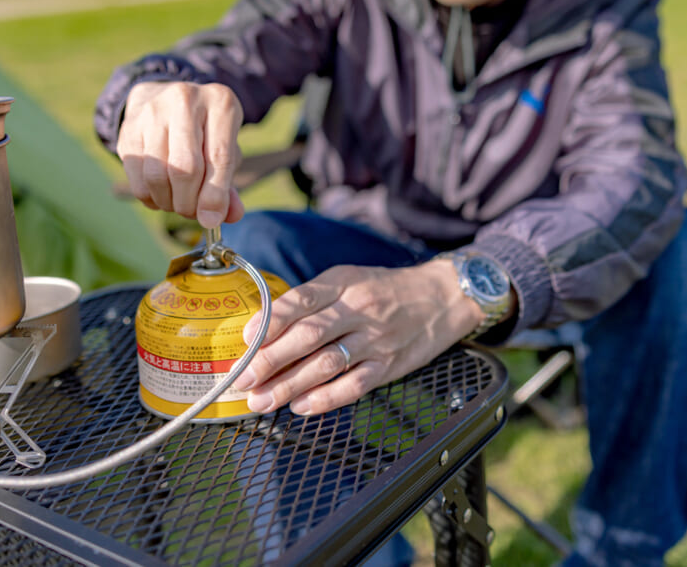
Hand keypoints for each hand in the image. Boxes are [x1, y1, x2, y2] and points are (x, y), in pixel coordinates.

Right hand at [117, 81, 244, 228]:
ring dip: (168, 202)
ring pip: (157, 175)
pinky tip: (160, 195)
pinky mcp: (129, 128)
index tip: (211, 220)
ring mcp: (153, 111)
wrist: (163, 99)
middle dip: (189, 202)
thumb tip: (232, 216)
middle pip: (185, 168)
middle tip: (192, 212)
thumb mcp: (225, 149)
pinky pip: (137, 177)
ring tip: (177, 203)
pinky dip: (150, 197)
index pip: (220, 157)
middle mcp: (185, 100)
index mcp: (220, 103)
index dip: (215, 195)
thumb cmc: (203, 132)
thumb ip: (229, 185)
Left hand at [233, 259, 485, 415]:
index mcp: (342, 283)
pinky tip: (302, 407)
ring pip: (327, 364)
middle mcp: (358, 309)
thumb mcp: (349, 279)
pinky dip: (327, 399)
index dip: (269, 322)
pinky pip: (355, 385)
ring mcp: (376, 339)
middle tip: (242, 379)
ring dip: (290, 385)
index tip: (244, 341)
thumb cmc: (385, 289)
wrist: (444, 297)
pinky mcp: (390, 365)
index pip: (300, 301)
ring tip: (261, 401)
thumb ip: (312, 301)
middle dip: (270, 359)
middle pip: (309, 335)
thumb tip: (265, 328)